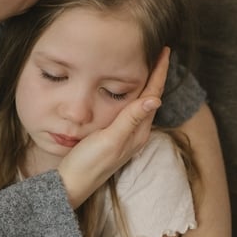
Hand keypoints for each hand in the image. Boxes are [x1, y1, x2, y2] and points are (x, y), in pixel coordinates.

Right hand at [57, 47, 169, 208]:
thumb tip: (156, 97)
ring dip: (144, 84)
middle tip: (157, 53)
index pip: (153, 95)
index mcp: (138, 131)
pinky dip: (129, 95)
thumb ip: (130, 120)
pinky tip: (123, 91)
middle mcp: (135, 133)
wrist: (71, 185)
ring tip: (145, 65)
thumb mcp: (109, 140)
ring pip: (140, 104)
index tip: (164, 51)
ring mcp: (125, 137)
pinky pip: (128, 111)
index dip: (159, 72)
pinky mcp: (113, 138)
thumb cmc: (88, 164)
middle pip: (150, 97)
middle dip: (155, 75)